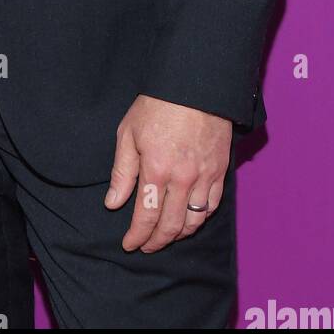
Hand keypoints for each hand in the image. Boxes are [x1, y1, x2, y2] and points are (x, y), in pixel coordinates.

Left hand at [104, 95, 231, 252]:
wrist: (195, 86)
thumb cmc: (156, 106)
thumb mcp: (128, 133)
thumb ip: (122, 172)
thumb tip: (113, 203)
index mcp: (156, 169)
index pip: (146, 215)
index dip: (137, 235)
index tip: (129, 244)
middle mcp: (182, 178)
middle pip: (170, 225)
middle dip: (156, 241)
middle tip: (146, 247)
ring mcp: (204, 176)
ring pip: (193, 221)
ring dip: (178, 235)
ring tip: (165, 237)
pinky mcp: (220, 172)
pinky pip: (212, 206)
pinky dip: (200, 219)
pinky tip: (189, 221)